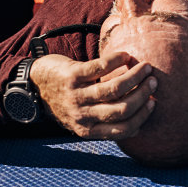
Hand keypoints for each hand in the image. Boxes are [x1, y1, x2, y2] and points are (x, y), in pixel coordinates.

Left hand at [30, 51, 156, 139]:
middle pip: (122, 109)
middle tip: (153, 82)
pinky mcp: (72, 76)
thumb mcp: (81, 119)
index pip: (123, 129)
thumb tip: (138, 122)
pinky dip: (117, 60)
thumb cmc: (64, 101)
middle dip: (142, 95)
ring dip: (134, 77)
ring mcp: (77, 95)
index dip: (142, 116)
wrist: (34, 85)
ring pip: (114, 89)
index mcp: (87, 130)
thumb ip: (104, 121)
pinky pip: (100, 68)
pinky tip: (126, 56)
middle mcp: (82, 115)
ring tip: (145, 67)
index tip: (153, 102)